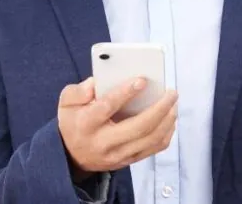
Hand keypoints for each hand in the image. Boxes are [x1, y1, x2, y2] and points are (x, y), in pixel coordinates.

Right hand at [58, 77, 177, 180]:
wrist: (71, 155)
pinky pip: (153, 149)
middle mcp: (103, 142)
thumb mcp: (67, 102)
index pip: (107, 107)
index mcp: (86, 123)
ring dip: (167, 120)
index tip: (142, 80)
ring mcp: (117, 155)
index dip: (125, 93)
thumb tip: (98, 83)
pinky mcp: (127, 161)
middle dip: (159, 108)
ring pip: (150, 140)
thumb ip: (79, 90)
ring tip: (173, 103)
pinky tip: (170, 118)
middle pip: (138, 127)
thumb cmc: (74, 121)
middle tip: (172, 92)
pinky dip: (166, 133)